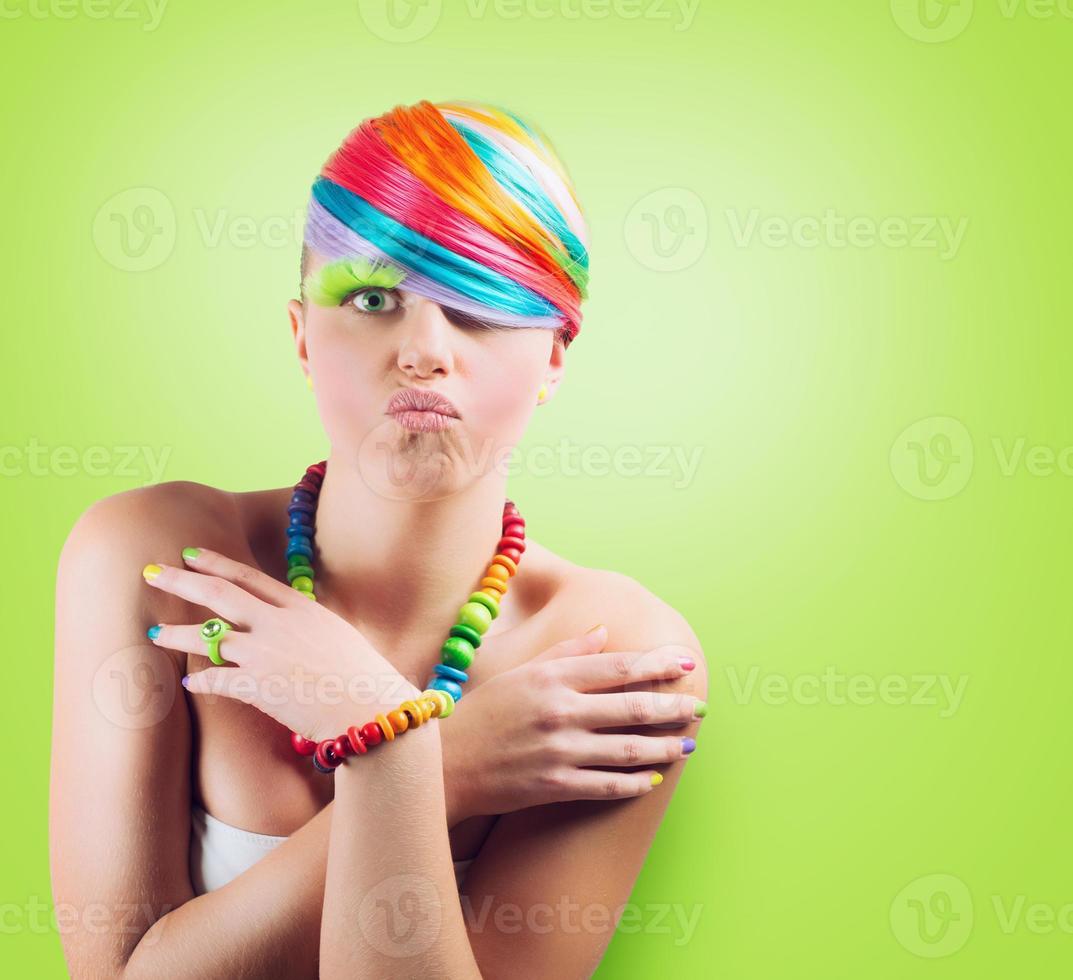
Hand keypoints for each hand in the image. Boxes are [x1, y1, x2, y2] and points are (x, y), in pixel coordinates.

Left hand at [142, 547, 420, 741]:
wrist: (371, 709)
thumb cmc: (362, 675)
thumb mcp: (336, 634)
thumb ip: (305, 622)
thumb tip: (284, 620)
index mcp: (300, 607)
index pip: (249, 576)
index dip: (216, 563)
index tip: (191, 555)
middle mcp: (278, 623)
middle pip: (219, 594)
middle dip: (182, 582)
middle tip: (152, 573)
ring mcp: (265, 654)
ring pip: (208, 636)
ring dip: (175, 634)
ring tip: (152, 633)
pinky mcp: (257, 687)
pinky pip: (215, 679)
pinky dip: (199, 681)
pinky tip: (187, 683)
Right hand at [442, 625, 704, 821]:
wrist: (446, 762)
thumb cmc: (484, 712)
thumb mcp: (521, 671)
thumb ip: (566, 652)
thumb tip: (603, 632)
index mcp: (552, 676)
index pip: (618, 667)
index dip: (657, 664)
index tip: (685, 663)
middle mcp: (560, 710)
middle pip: (631, 706)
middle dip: (672, 706)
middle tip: (699, 707)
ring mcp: (559, 750)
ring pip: (626, 748)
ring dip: (663, 747)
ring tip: (687, 746)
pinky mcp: (554, 785)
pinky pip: (606, 784)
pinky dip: (634, 783)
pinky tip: (652, 780)